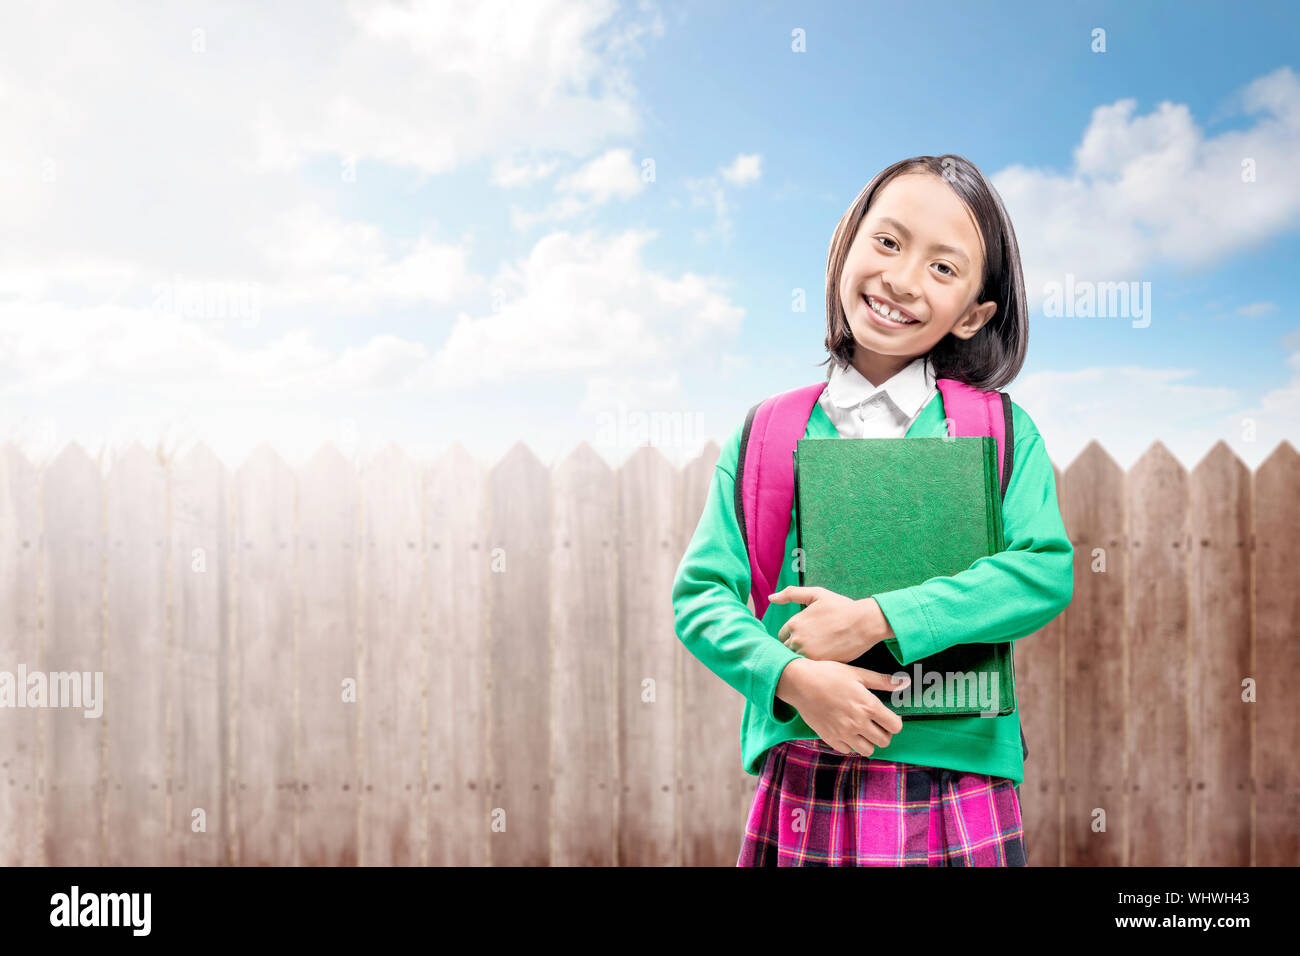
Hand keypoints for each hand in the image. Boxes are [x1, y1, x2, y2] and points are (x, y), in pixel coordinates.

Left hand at [769, 586, 892, 662]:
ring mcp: (809, 654)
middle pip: (787, 650)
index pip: (782, 637)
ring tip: (818, 651)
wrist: (864, 622)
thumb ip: (791, 594)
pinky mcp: (821, 665)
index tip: (805, 636)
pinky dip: (814, 666)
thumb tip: (771, 598)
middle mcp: (797, 640)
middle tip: (812, 645)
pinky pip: (810, 669)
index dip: (792, 636)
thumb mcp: (816, 594)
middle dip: (795, 648)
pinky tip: (824, 658)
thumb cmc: (841, 607)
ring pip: (797, 661)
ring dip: (803, 658)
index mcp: (794, 624)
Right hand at [778, 658, 908, 755]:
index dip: (895, 722)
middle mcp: (858, 723)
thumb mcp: (857, 673)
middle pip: (884, 741)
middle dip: (884, 733)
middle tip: (876, 723)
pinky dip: (850, 744)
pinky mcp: (830, 738)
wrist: (799, 682)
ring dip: (869, 741)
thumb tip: (905, 682)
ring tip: (862, 729)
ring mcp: (843, 733)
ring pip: (868, 750)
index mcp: (868, 705)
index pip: (895, 726)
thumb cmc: (828, 673)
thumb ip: (883, 681)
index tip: (889, 716)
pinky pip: (848, 750)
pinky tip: (846, 731)